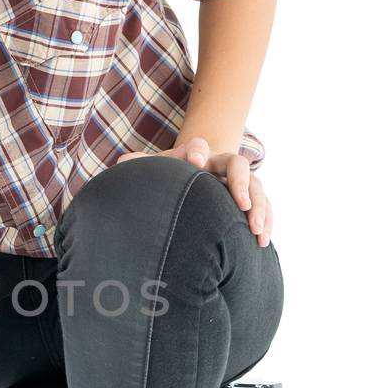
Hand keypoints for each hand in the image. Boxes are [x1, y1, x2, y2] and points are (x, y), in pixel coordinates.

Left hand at [116, 136, 272, 246]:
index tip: (196, 162)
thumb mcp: (158, 168)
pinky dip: (266, 221)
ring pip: (257, 186)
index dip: (198, 151)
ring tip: (255, 232)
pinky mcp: (251, 196)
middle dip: (241, 184)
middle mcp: (222, 163)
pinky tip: (262, 241)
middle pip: (238, 164)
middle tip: (241, 205)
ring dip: (258, 208)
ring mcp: (240, 179)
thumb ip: (142, 166)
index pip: (199, 146)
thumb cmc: (173, 173)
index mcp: (197, 154)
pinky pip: (265, 205)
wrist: (196, 170)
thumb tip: (121, 164)